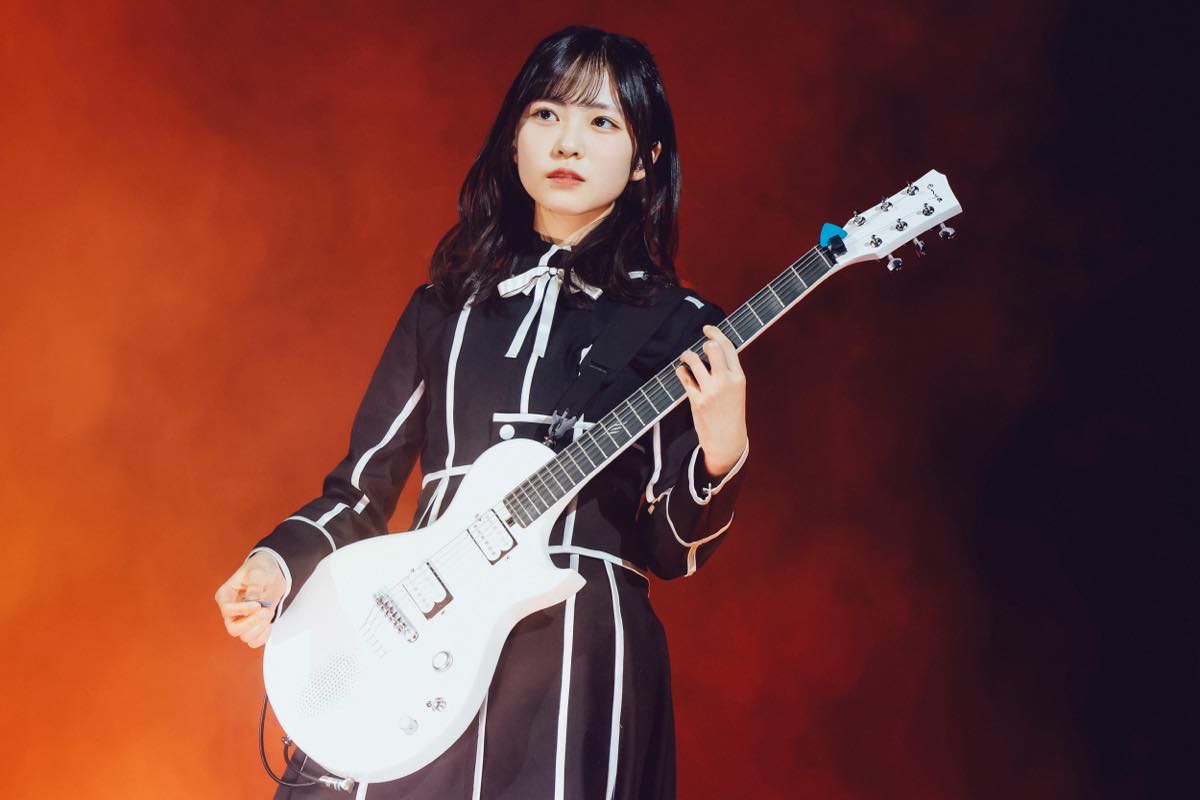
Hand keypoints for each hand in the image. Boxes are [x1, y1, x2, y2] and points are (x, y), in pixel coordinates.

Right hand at [215, 551, 286, 648]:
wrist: (273, 572)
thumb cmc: (260, 569)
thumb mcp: (258, 573)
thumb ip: (254, 588)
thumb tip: (253, 602)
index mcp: (225, 595)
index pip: (226, 610)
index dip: (242, 610)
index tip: (258, 604)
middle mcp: (230, 611)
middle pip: (233, 628)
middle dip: (251, 622)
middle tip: (266, 611)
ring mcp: (241, 620)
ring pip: (244, 636)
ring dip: (259, 628)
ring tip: (268, 613)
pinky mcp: (252, 626)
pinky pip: (254, 641)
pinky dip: (263, 637)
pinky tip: (269, 624)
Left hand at [676, 324, 747, 475]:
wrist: (727, 439)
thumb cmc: (731, 412)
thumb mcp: (737, 390)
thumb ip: (728, 371)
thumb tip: (713, 349)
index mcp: (739, 377)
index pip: (728, 347)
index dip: (716, 334)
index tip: (707, 329)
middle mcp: (726, 382)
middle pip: (712, 349)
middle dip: (703, 343)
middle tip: (698, 348)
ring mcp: (711, 391)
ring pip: (694, 360)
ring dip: (687, 356)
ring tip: (686, 358)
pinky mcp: (697, 400)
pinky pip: (684, 377)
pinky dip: (681, 371)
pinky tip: (682, 372)